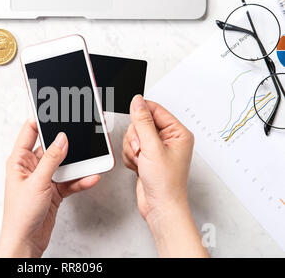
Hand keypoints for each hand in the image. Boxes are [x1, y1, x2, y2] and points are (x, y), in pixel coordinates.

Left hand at [0, 119, 99, 257]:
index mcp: (19, 160)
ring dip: (78, 163)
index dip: (42, 119)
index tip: (56, 109)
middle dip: (67, 141)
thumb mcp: (37, 182)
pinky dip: (80, 180)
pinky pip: (70, 181)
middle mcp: (31, 167)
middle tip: (81, 131)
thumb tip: (61, 138)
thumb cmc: (20, 215)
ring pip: (64, 164)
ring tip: (92, 156)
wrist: (26, 242)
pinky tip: (91, 177)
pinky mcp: (54, 191)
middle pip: (51, 147)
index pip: (30, 131)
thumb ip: (51, 160)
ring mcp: (44, 178)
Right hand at [122, 95, 207, 256]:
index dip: (141, 113)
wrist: (160, 207)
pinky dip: (131, 157)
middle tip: (141, 150)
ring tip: (141, 161)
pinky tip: (138, 166)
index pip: (156, 110)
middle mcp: (169, 139)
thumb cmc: (166, 183)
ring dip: (132, 149)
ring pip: (133, 136)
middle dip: (136, 138)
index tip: (133, 119)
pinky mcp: (147, 157)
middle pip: (141, 123)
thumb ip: (143, 122)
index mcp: (178, 133)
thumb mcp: (152, 148)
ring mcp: (157, 149)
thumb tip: (137, 102)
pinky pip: (131, 147)